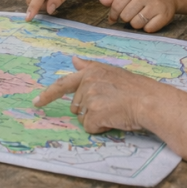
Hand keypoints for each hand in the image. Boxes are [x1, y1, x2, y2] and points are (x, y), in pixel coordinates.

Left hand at [32, 57, 164, 133]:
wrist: (150, 101)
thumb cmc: (136, 90)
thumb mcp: (111, 72)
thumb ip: (90, 68)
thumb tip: (73, 59)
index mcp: (92, 71)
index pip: (64, 83)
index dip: (48, 95)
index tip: (36, 102)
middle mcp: (88, 82)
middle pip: (76, 106)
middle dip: (90, 110)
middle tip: (111, 106)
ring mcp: (90, 97)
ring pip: (83, 117)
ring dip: (96, 119)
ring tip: (114, 112)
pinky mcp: (94, 112)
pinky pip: (90, 127)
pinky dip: (100, 128)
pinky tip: (114, 120)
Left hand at [100, 0, 175, 32]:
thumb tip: (101, 0)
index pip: (116, 5)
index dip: (113, 14)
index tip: (113, 18)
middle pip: (125, 16)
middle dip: (126, 18)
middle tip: (132, 14)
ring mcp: (156, 5)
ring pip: (136, 24)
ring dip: (136, 23)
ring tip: (141, 16)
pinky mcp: (165, 15)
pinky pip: (148, 29)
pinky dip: (147, 27)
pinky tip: (150, 20)